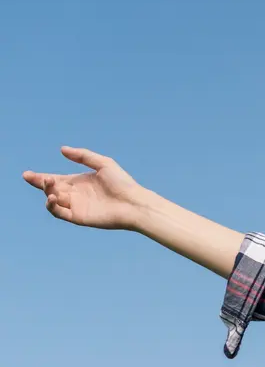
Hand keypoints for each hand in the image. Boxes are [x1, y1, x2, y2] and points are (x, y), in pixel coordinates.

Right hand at [22, 146, 155, 230]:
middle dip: (40, 183)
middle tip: (31, 177)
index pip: (56, 179)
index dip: (41, 177)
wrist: (134, 203)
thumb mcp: (103, 163)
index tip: (28, 174)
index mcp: (80, 182)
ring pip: (53, 200)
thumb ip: (83, 156)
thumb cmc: (123, 183)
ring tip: (49, 185)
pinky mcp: (79, 217)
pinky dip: (52, 206)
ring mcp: (77, 206)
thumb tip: (62, 149)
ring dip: (47, 192)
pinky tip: (52, 197)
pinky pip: (60, 213)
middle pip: (51, 189)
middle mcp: (76, 194)